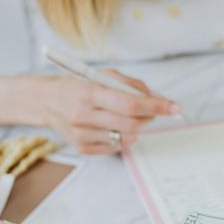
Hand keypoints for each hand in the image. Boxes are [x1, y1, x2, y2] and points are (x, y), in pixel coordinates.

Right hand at [39, 70, 180, 153]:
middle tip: (152, 112)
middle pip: (131, 124)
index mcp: (89, 92)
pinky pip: (115, 147)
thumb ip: (132, 85)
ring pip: (125, 138)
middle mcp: (83, 115)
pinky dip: (122, 137)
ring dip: (136, 129)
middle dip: (149, 118)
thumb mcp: (104, 75)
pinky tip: (113, 126)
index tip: (175, 107)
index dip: (156, 107)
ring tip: (128, 118)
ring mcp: (81, 134)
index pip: (130, 104)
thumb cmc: (80, 86)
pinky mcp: (82, 148)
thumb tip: (160, 99)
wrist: (49, 102)